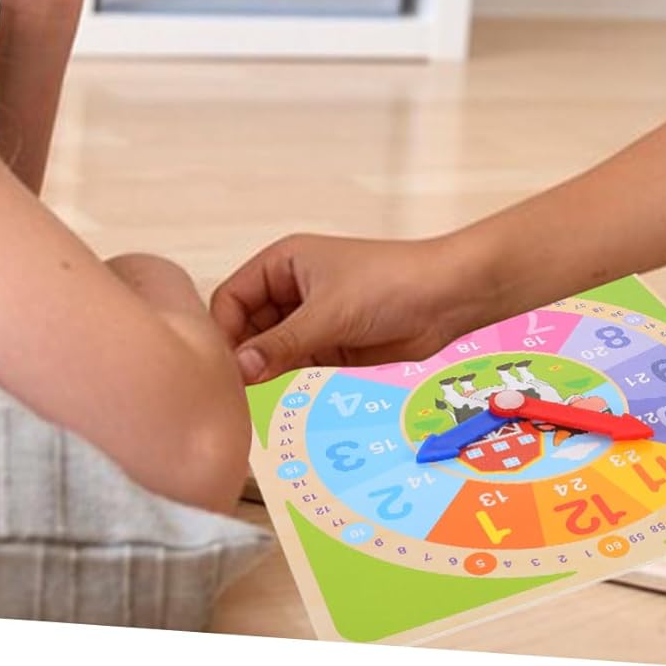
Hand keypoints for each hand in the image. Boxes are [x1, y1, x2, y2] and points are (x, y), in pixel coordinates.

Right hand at [210, 232, 478, 383]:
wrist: (446, 298)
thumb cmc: (391, 283)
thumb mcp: (330, 313)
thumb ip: (281, 344)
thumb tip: (237, 372)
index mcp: (282, 263)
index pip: (230, 298)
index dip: (221, 331)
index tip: (219, 369)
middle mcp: (290, 288)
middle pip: (242, 326)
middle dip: (236, 356)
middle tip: (227, 394)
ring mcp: (307, 318)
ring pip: (264, 349)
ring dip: (256, 372)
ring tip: (241, 402)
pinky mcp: (326, 344)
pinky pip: (288, 363)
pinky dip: (277, 380)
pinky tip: (265, 401)